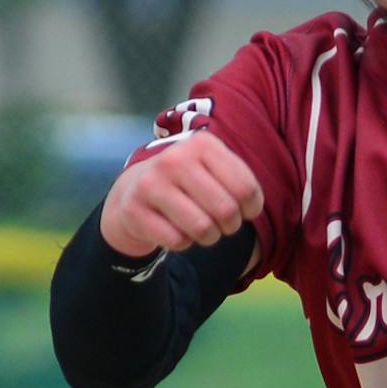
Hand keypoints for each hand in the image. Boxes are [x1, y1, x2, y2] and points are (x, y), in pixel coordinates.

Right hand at [99, 133, 263, 257]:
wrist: (135, 190)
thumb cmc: (189, 183)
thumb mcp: (215, 170)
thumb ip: (241, 184)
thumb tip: (250, 209)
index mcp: (202, 144)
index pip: (246, 189)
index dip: (252, 209)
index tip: (243, 210)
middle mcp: (175, 159)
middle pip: (226, 211)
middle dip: (230, 226)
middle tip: (222, 224)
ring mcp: (151, 183)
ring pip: (203, 229)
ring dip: (209, 237)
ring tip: (202, 228)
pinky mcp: (134, 209)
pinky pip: (178, 241)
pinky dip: (184, 243)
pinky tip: (175, 229)